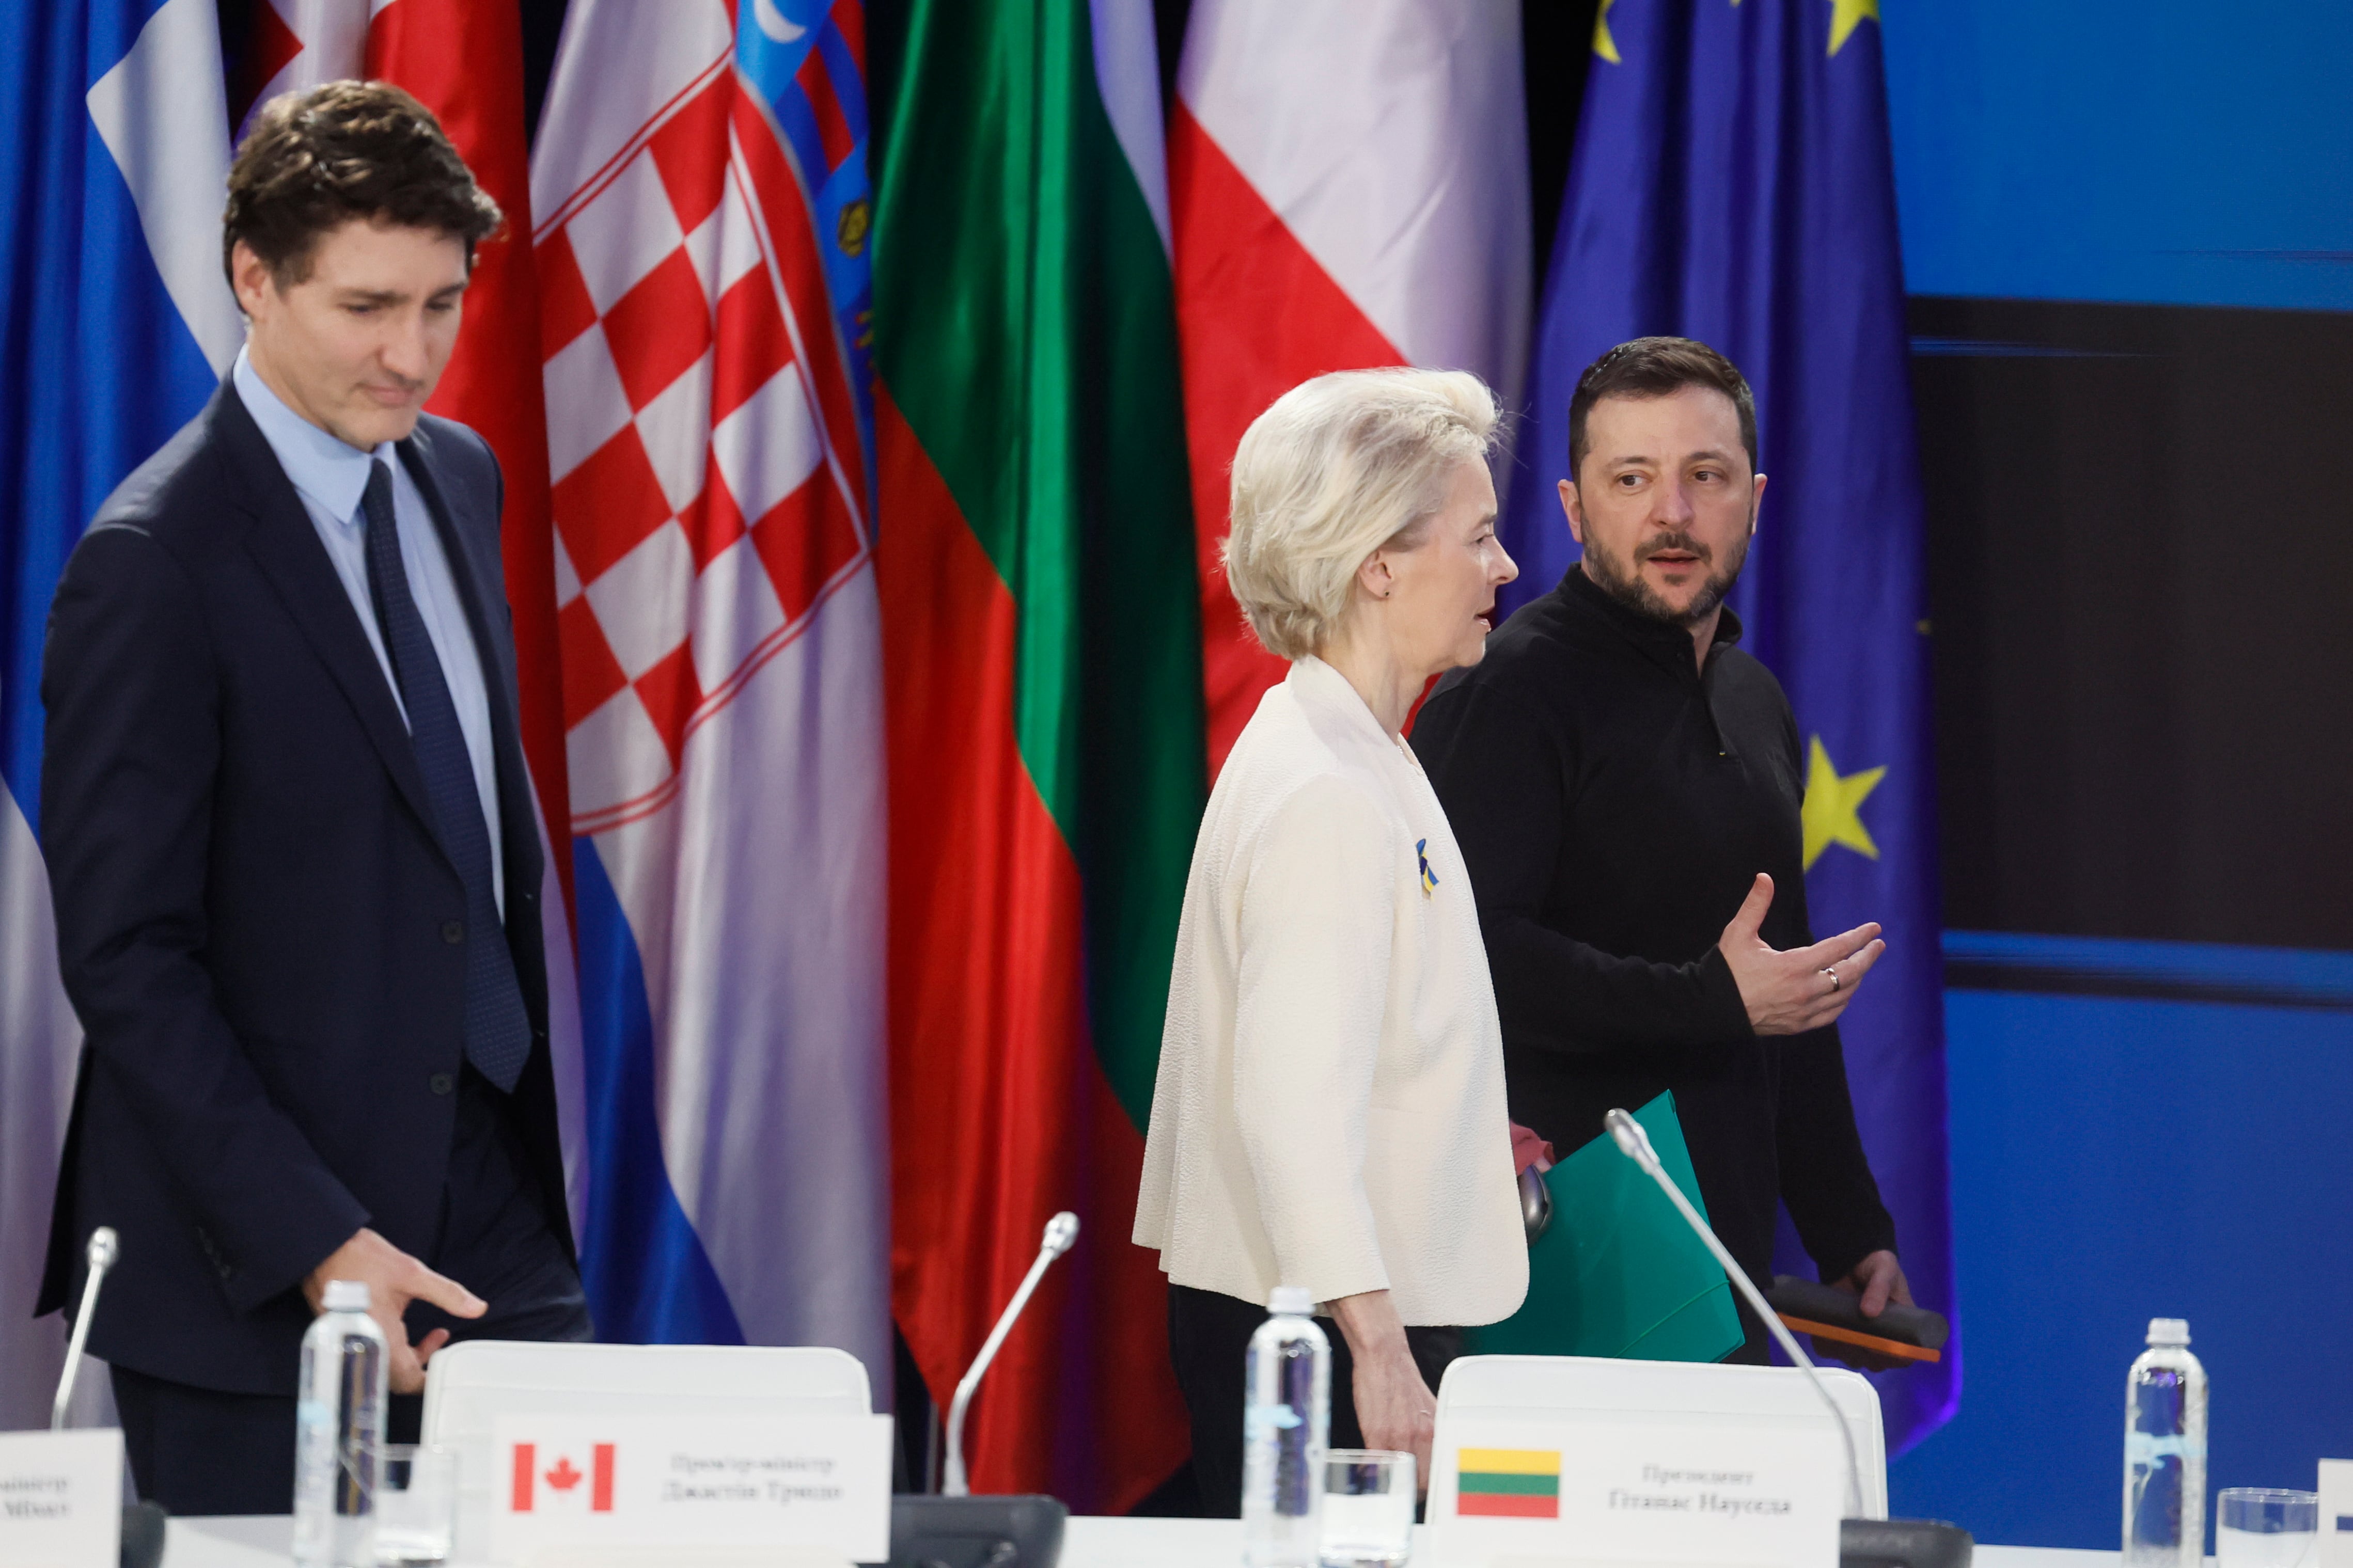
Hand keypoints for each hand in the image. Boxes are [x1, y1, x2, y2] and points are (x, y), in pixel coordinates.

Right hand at [305, 1228, 484, 1393]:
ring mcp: (351, 1344)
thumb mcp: (412, 1274)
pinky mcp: (345, 1337)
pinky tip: (405, 1329)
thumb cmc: (362, 1259)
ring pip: (386, 1366)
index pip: (408, 1380)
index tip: (447, 1365)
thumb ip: (447, 1294)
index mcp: (380, 1338)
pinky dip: (394, 1348)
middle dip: (424, 1364)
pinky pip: (373, 1354)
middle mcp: (363, 1347)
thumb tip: (477, 1308)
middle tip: (442, 1343)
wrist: (323, 1249)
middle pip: (397, 1378)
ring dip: (412, 1355)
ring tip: (435, 1334)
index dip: (430, 1378)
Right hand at [1329, 1290, 1436, 1492]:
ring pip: (1400, 1475)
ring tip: (1385, 1483)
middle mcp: (1423, 1436)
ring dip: (1391, 1483)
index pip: (1439, 1471)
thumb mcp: (1425, 1408)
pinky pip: (1377, 1464)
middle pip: (1422, 1481)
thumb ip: (1426, 1433)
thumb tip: (1424, 1454)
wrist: (1384, 1356)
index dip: (1430, 1485)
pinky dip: (1371, 1470)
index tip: (1422, 1490)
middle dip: (1412, 1491)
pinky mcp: (1378, 1433)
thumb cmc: (1401, 1379)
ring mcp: (1400, 1436)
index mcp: (1437, 1430)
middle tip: (1402, 1491)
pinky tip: (1367, 1469)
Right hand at [1717, 874, 1884, 1034]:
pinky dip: (1843, 1000)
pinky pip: (1832, 1014)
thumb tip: (1764, 877)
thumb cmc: (1726, 969)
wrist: (1711, 1009)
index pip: (1838, 948)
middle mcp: (1805, 990)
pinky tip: (1845, 992)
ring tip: (1862, 965)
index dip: (1859, 937)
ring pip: (1844, 994)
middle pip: (1850, 973)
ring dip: (1857, 978)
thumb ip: (1755, 905)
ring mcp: (1804, 1010)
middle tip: (1878, 945)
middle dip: (1867, 957)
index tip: (1874, 928)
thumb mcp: (1738, 933)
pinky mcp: (1799, 1025)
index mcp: (1794, 966)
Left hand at [1812, 1251, 1915, 1370]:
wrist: (1851, 1258)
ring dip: (1844, 1351)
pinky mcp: (1840, 1335)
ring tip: (1837, 1332)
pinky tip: (1823, 1335)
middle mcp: (1882, 1338)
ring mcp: (1861, 1338)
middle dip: (1864, 1354)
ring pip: (1855, 1359)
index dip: (1893, 1358)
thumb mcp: (1884, 1271)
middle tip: (1852, 1336)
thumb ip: (1879, 1288)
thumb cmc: (1877, 1266)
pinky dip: (1826, 1346)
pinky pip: (1832, 1351)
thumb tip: (1869, 1312)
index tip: (1878, 1347)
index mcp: (1903, 1328)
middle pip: (1877, 1363)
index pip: (1904, 1356)